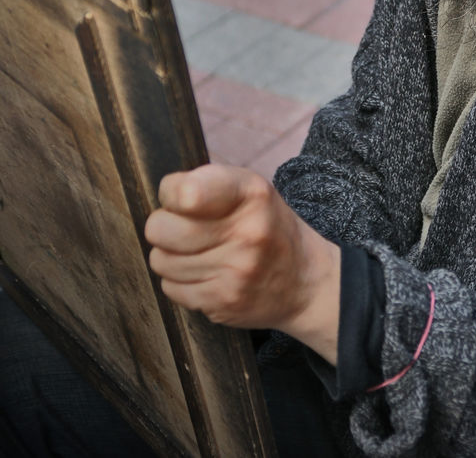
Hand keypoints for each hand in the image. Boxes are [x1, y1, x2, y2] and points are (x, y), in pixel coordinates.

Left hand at [144, 164, 340, 363]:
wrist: (305, 281)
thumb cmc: (267, 226)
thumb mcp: (252, 190)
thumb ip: (208, 184)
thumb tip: (165, 196)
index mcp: (252, 194)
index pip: (184, 192)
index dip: (170, 194)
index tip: (181, 198)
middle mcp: (246, 232)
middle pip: (160, 229)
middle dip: (163, 227)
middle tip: (183, 228)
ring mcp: (235, 271)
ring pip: (161, 261)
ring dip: (171, 256)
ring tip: (198, 252)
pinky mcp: (224, 303)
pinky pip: (171, 289)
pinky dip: (180, 281)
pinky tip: (205, 274)